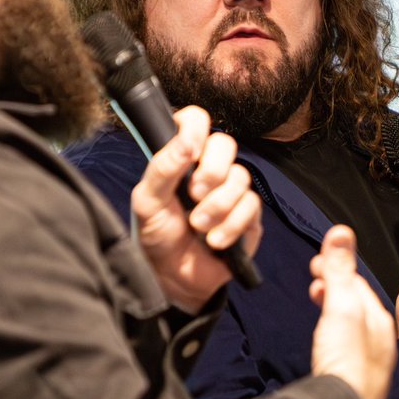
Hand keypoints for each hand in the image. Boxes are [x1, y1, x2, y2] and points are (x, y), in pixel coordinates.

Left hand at [131, 106, 261, 311]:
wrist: (172, 278)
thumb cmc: (156, 235)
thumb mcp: (147, 201)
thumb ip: (162, 168)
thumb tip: (184, 140)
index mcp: (181, 158)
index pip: (195, 121)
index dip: (196, 126)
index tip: (189, 150)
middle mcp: (208, 169)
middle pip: (226, 144)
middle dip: (211, 171)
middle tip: (194, 193)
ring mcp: (230, 192)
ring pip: (240, 178)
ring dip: (217, 206)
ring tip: (198, 226)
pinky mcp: (248, 216)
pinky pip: (250, 207)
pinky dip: (230, 226)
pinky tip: (214, 241)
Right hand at [308, 225, 396, 398]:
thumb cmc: (347, 368)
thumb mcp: (341, 309)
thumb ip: (339, 272)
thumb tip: (343, 234)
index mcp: (378, 320)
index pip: (359, 283)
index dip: (337, 268)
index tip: (319, 261)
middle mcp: (377, 340)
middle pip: (356, 302)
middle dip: (334, 284)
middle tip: (315, 275)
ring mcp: (366, 360)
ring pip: (350, 323)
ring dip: (332, 306)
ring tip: (316, 297)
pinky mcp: (352, 378)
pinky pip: (343, 344)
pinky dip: (331, 331)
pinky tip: (324, 339)